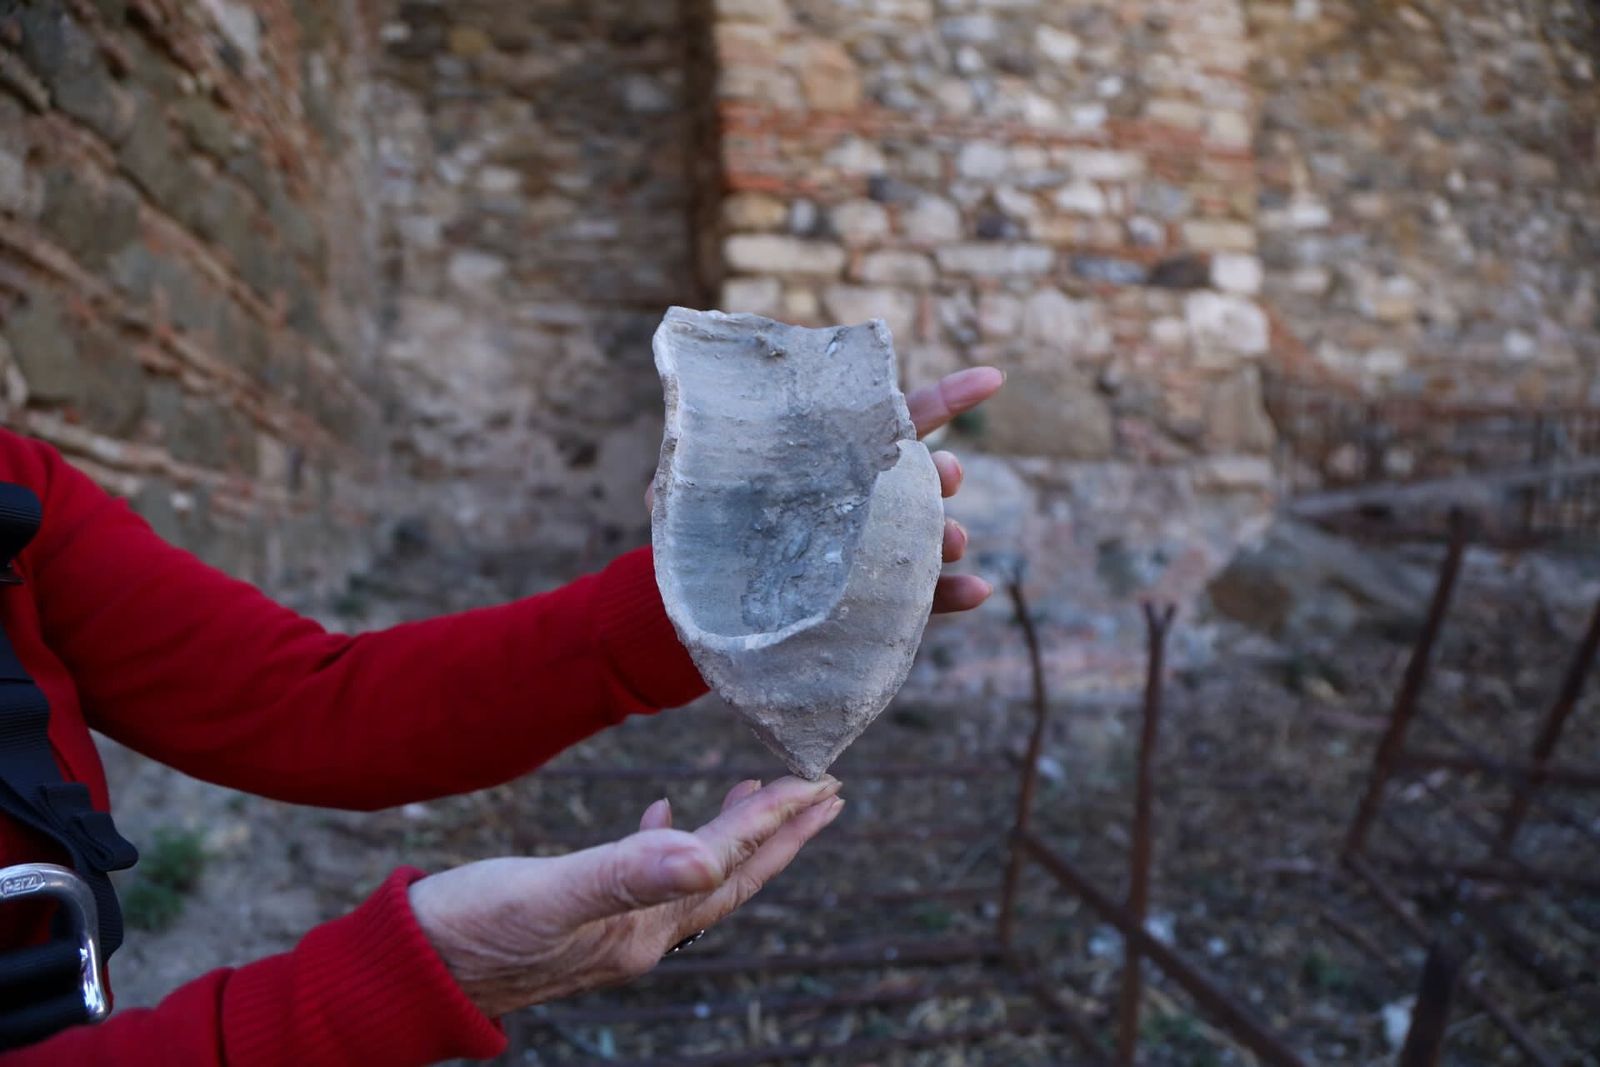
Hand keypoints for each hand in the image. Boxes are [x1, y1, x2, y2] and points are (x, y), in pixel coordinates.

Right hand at [408, 776, 843, 1017]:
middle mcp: (641, 935)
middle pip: (731, 878)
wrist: (409, 973)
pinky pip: (646, 876)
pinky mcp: (581, 920)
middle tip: (826, 793)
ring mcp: (613, 930)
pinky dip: (666, 841)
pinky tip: (662, 814)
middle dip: (781, 835)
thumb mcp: (549, 895)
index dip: (775, 822)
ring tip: (764, 795)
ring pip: (695, 875)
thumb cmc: (471, 929)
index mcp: (645, 928)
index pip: (727, 863)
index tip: (820, 783)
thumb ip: (627, 874)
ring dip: (734, 836)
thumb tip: (707, 853)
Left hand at [644, 366, 1003, 614]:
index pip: (896, 420)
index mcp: (833, 459)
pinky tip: (978, 591)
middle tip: (944, 475)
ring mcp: (872, 552)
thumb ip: (694, 464)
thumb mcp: (690, 489)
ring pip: (926, 536)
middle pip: (917, 477)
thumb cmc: (696, 533)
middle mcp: (863, 501)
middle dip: (939, 473)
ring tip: (953, 538)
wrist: (693, 610)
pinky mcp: (874, 603)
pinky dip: (953, 596)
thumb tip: (674, 448)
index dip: (947, 397)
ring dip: (949, 533)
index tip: (992, 379)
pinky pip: (922, 601)